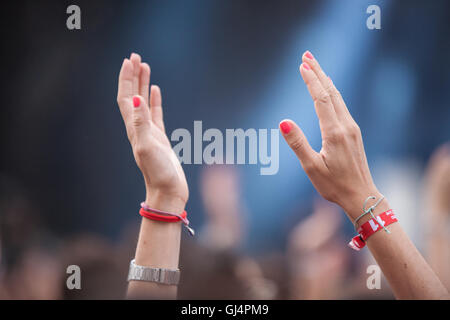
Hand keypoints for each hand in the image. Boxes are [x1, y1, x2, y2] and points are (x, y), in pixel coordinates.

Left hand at [117, 53, 187, 209]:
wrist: (168, 191)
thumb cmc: (159, 173)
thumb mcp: (148, 147)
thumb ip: (142, 123)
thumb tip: (136, 98)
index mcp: (134, 128)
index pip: (126, 97)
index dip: (126, 78)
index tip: (129, 60)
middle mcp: (138, 127)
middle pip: (132, 96)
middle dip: (132, 75)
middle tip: (136, 56)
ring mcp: (149, 132)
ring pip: (143, 102)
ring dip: (142, 83)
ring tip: (145, 66)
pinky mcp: (160, 138)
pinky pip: (155, 113)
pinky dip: (154, 100)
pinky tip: (155, 91)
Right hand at [280, 51, 379, 221]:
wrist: (362, 196)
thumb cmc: (334, 185)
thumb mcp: (312, 167)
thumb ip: (298, 143)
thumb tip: (283, 122)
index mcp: (334, 133)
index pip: (321, 99)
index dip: (311, 81)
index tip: (302, 65)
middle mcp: (346, 126)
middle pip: (331, 92)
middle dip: (318, 72)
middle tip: (307, 55)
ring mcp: (352, 128)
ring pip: (338, 97)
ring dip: (325, 80)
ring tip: (315, 66)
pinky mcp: (353, 133)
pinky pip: (341, 105)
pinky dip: (332, 92)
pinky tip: (328, 90)